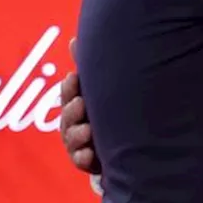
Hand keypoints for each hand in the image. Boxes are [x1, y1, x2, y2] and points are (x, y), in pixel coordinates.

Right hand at [58, 38, 100, 192]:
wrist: (134, 145)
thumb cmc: (114, 110)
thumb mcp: (103, 87)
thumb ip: (90, 65)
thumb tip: (73, 39)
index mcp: (80, 103)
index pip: (69, 93)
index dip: (70, 87)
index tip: (75, 78)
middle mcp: (77, 123)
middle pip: (68, 116)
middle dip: (72, 110)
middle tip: (81, 104)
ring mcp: (83, 144)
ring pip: (72, 138)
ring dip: (77, 134)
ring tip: (87, 130)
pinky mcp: (93, 162)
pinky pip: (82, 161)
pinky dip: (84, 158)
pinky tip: (90, 153)